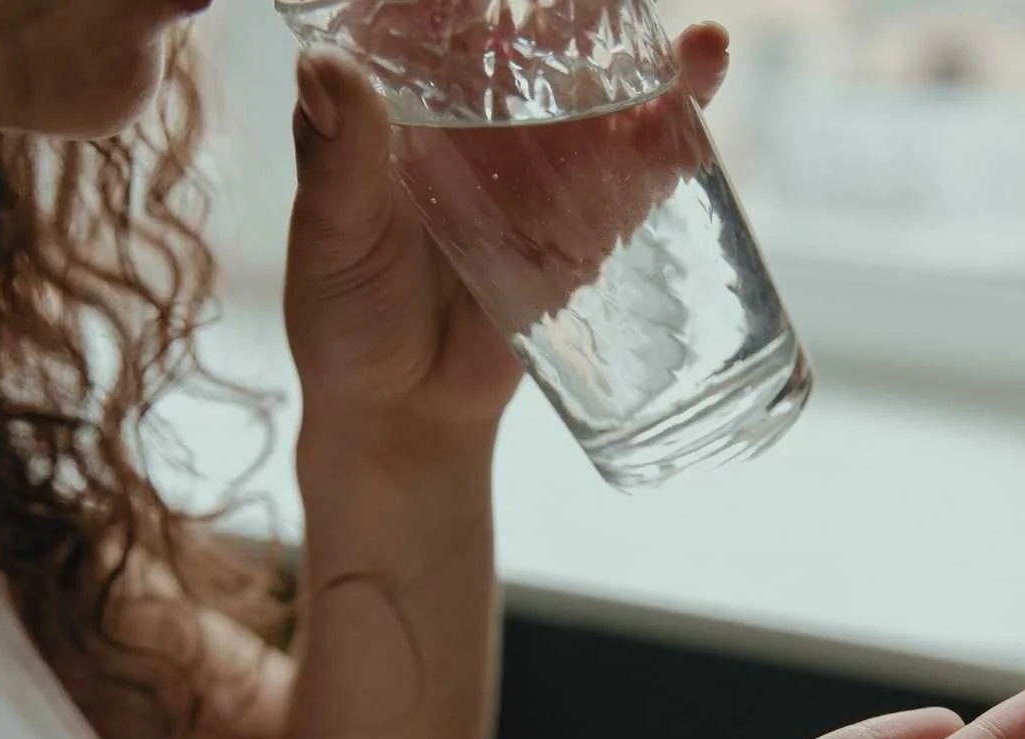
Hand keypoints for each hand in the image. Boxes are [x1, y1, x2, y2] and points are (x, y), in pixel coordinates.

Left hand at [283, 23, 729, 439]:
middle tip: (608, 8)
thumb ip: (333, 159)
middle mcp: (474, 129)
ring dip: (642, 65)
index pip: (440, 23)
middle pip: (532, 50)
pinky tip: (700, 84)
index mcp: (403, 110)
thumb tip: (324, 66)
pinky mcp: (578, 227)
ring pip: (594, 102)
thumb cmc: (347, 322)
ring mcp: (534, 177)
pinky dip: (670, 135)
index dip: (468, 3)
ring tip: (692, 44)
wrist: (405, 412)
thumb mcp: (334, 237)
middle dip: (573, 23)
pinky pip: (629, 174)